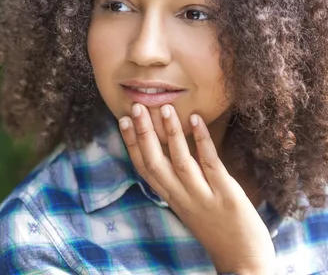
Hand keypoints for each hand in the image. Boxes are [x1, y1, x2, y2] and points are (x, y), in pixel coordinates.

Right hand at [118, 103, 275, 273]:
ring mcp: (203, 197)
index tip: (124, 120)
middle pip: (155, 162)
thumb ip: (180, 183)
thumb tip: (173, 152)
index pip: (144, 168)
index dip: (131, 143)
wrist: (242, 262)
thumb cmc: (217, 231)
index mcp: (171, 198)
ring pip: (180, 161)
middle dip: (144, 133)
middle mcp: (181, 197)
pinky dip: (202, 141)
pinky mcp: (226, 195)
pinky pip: (211, 164)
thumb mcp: (190, 206)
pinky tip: (196, 120)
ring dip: (170, 133)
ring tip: (164, 108)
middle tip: (136, 107)